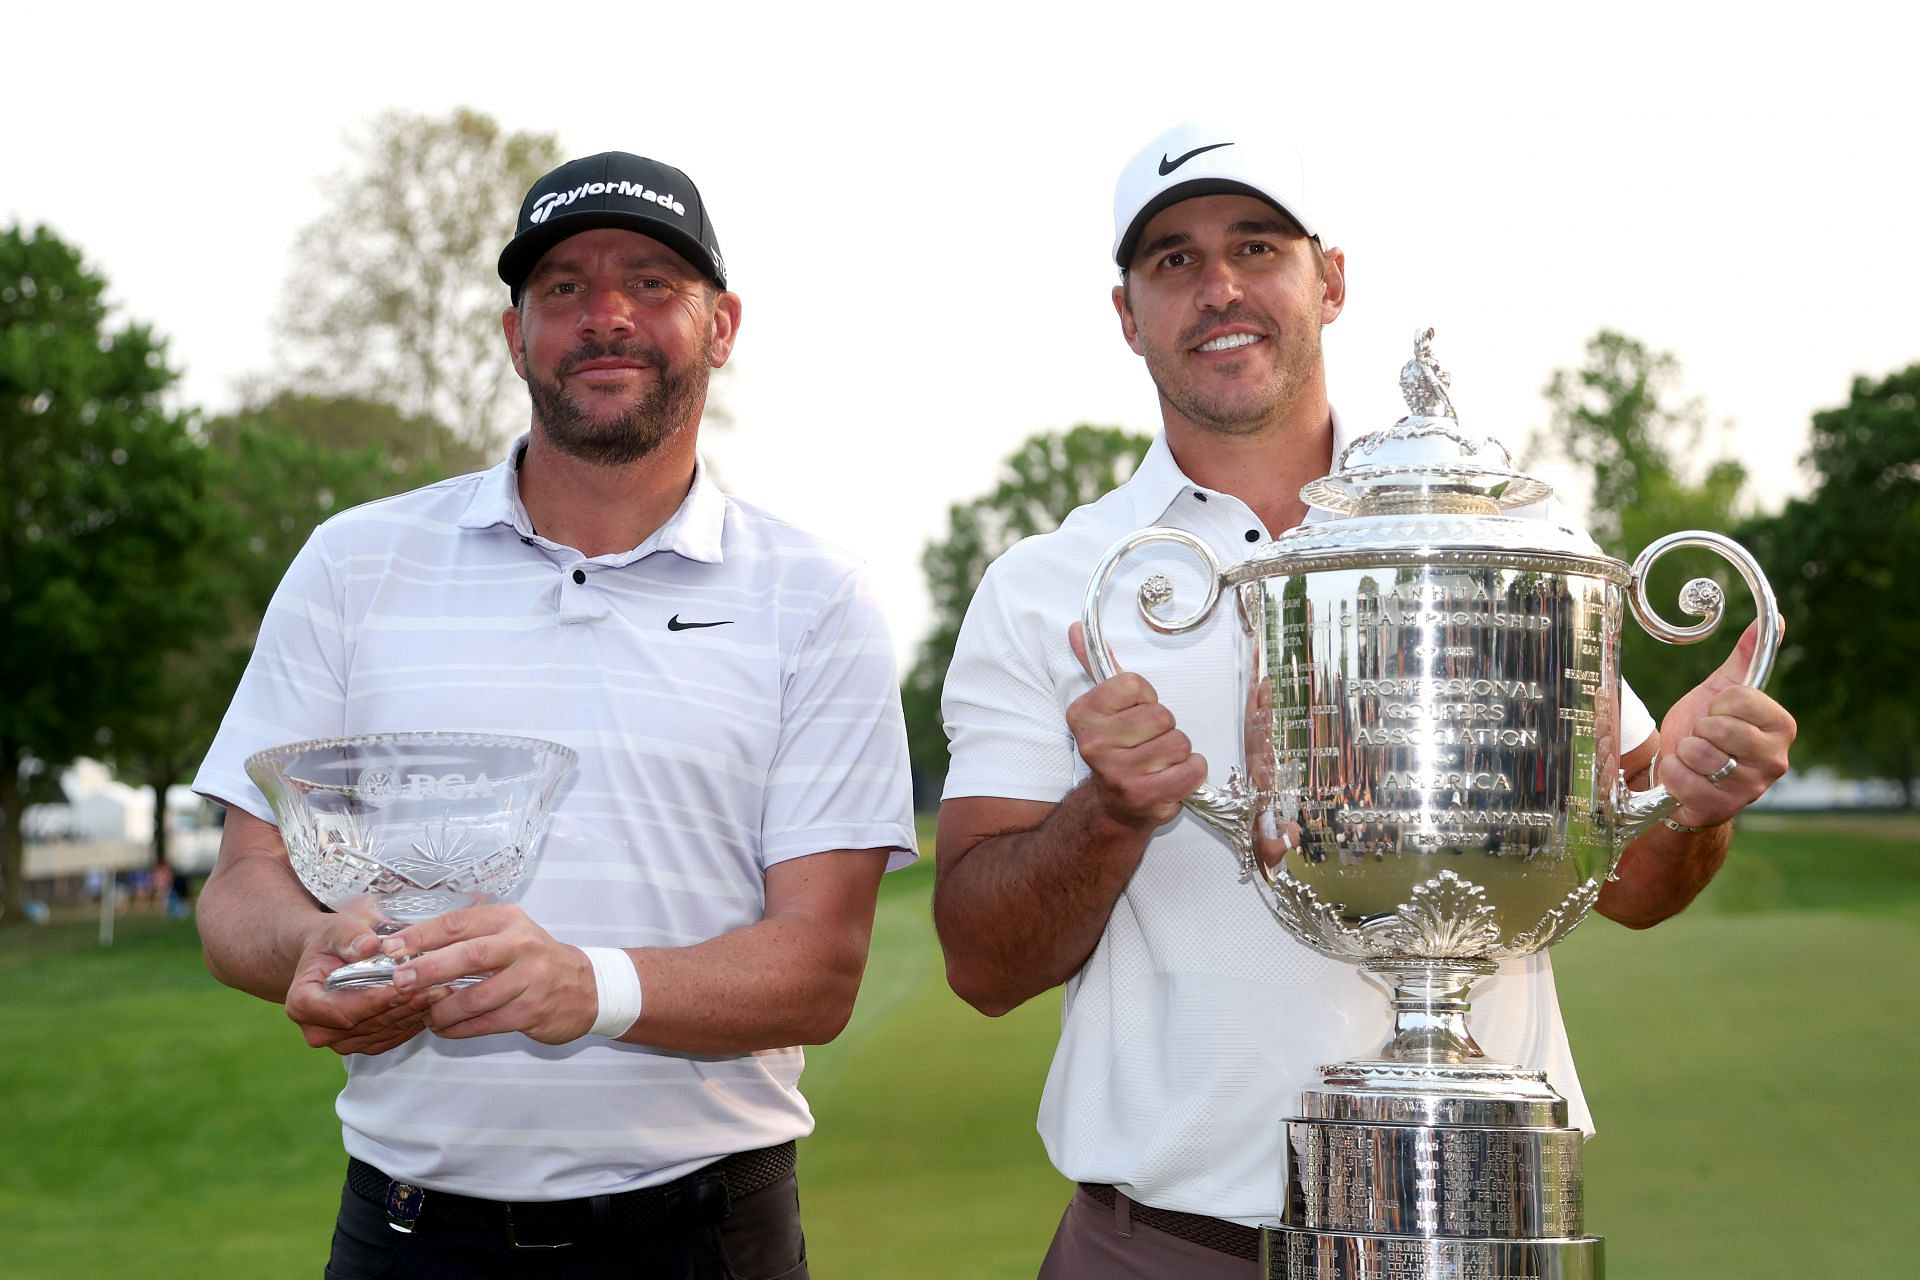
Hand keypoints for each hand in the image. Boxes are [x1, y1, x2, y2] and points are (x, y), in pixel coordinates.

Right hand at [285, 917, 436, 1055]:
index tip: (403, 987)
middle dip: (402, 1006)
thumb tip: (369, 945)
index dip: (373, 1001)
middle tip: (436, 988)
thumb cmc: (332, 942)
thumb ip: (349, 937)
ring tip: (441, 993)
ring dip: (413, 1015)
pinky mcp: (362, 1044)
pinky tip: (434, 1005)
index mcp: (301, 1002)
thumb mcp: (336, 929)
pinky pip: (391, 1038)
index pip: (339, 1010)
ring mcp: (339, 1042)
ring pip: (382, 1032)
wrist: (330, 959)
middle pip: (365, 1023)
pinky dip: (413, 1022)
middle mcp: (317, 1029)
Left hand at [382, 905, 599, 1044]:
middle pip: (469, 955)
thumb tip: (410, 949)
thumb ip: (469, 938)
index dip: (421, 935)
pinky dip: (459, 1028)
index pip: (458, 923)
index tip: (390, 947)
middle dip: (428, 969)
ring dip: (442, 1009)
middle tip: (399, 981)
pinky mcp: (532, 1010)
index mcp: (508, 920)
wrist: (588, 987)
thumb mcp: (510, 935)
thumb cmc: (535, 960)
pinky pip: (486, 1023)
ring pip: (476, 996)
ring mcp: (530, 979)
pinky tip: (444, 1029)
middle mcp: (522, 945)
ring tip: (425, 1015)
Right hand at [1065, 621, 1208, 830]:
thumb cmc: (1118, 748)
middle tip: (1149, 743)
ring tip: (1160, 762)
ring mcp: (1118, 773)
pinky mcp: (1144, 797)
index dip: (1145, 698)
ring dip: (1179, 753)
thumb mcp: (1104, 706)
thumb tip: (1076, 627)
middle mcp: (1095, 745)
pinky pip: (1191, 770)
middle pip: (1162, 716)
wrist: (1114, 805)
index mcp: (1083, 714)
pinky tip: (1172, 778)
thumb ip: (1095, 665)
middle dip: (1166, 729)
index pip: (1134, 684)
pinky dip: (1192, 772)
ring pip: (1179, 743)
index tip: (1134, 714)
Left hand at [1655, 620, 1796, 827]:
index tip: (1717, 714)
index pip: (1738, 699)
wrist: (1684, 777)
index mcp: (1781, 726)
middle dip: (1699, 729)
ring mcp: (1751, 788)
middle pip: (1718, 727)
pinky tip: (1684, 777)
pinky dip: (1673, 774)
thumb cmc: (1705, 732)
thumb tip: (1773, 619)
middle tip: (1703, 739)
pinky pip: (1684, 780)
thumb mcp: (1721, 692)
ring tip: (1694, 759)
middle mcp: (1776, 760)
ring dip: (1684, 752)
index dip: (1716, 704)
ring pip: (1699, 753)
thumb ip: (1746, 658)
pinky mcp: (1723, 808)